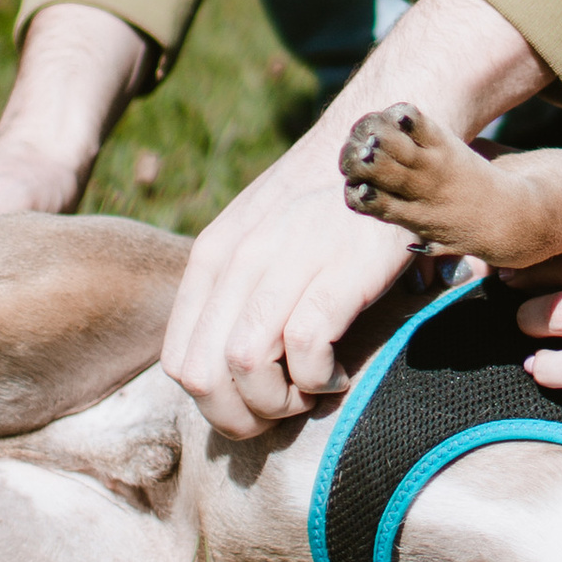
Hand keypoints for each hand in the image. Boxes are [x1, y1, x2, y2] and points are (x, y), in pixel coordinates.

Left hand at [161, 0, 543, 435]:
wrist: (383, 146)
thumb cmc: (324, 208)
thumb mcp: (258, 240)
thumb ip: (230, 294)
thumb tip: (216, 373)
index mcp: (213, 257)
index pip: (179, 360)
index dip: (213, 403)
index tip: (254, 406)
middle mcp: (239, 259)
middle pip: (203, 376)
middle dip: (241, 415)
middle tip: (283, 408)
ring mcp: (286, 263)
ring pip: (245, 369)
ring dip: (280, 401)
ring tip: (312, 388)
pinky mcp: (338, 271)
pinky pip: (304, 351)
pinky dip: (318, 380)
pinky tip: (339, 371)